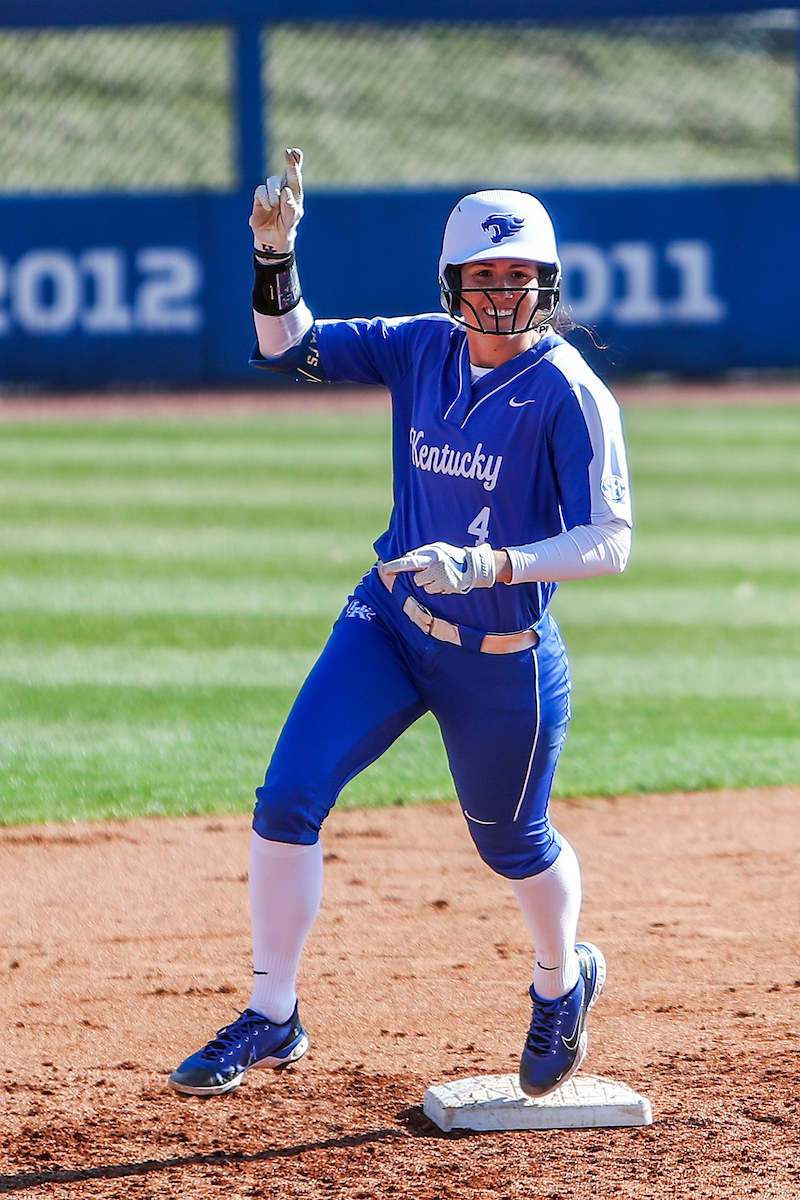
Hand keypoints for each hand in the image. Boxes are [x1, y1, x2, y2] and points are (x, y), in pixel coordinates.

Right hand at [250, 147, 303, 256]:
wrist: (274, 240)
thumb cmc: (286, 226)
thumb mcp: (292, 219)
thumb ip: (290, 206)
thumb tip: (285, 191)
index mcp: (295, 193)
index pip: (295, 176)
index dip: (295, 163)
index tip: (295, 152)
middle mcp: (283, 189)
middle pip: (286, 173)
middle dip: (289, 163)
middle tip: (289, 154)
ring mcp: (271, 193)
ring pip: (272, 181)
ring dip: (274, 192)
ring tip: (275, 205)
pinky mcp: (259, 198)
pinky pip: (260, 191)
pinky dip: (265, 198)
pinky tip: (268, 208)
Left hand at [382, 542, 496, 594]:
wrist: (474, 566)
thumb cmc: (452, 557)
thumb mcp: (438, 549)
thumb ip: (422, 552)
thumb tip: (407, 558)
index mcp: (433, 554)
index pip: (410, 560)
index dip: (396, 565)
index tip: (384, 569)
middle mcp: (437, 565)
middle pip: (417, 578)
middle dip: (420, 577)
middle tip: (428, 573)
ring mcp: (442, 577)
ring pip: (424, 586)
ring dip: (428, 583)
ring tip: (439, 577)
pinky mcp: (447, 586)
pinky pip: (433, 590)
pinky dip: (436, 588)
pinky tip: (445, 582)